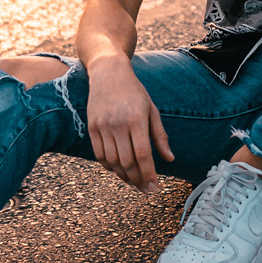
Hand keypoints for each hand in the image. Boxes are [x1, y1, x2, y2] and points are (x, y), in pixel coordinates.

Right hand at [85, 53, 174, 190]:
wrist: (109, 74)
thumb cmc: (135, 92)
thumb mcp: (152, 110)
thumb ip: (160, 136)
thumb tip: (169, 159)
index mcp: (137, 119)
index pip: (143, 155)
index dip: (148, 174)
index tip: (154, 187)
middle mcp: (119, 124)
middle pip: (127, 162)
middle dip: (137, 180)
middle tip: (145, 189)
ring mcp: (103, 126)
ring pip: (112, 161)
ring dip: (123, 176)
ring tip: (133, 181)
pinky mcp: (92, 127)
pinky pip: (99, 155)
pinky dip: (109, 167)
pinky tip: (118, 170)